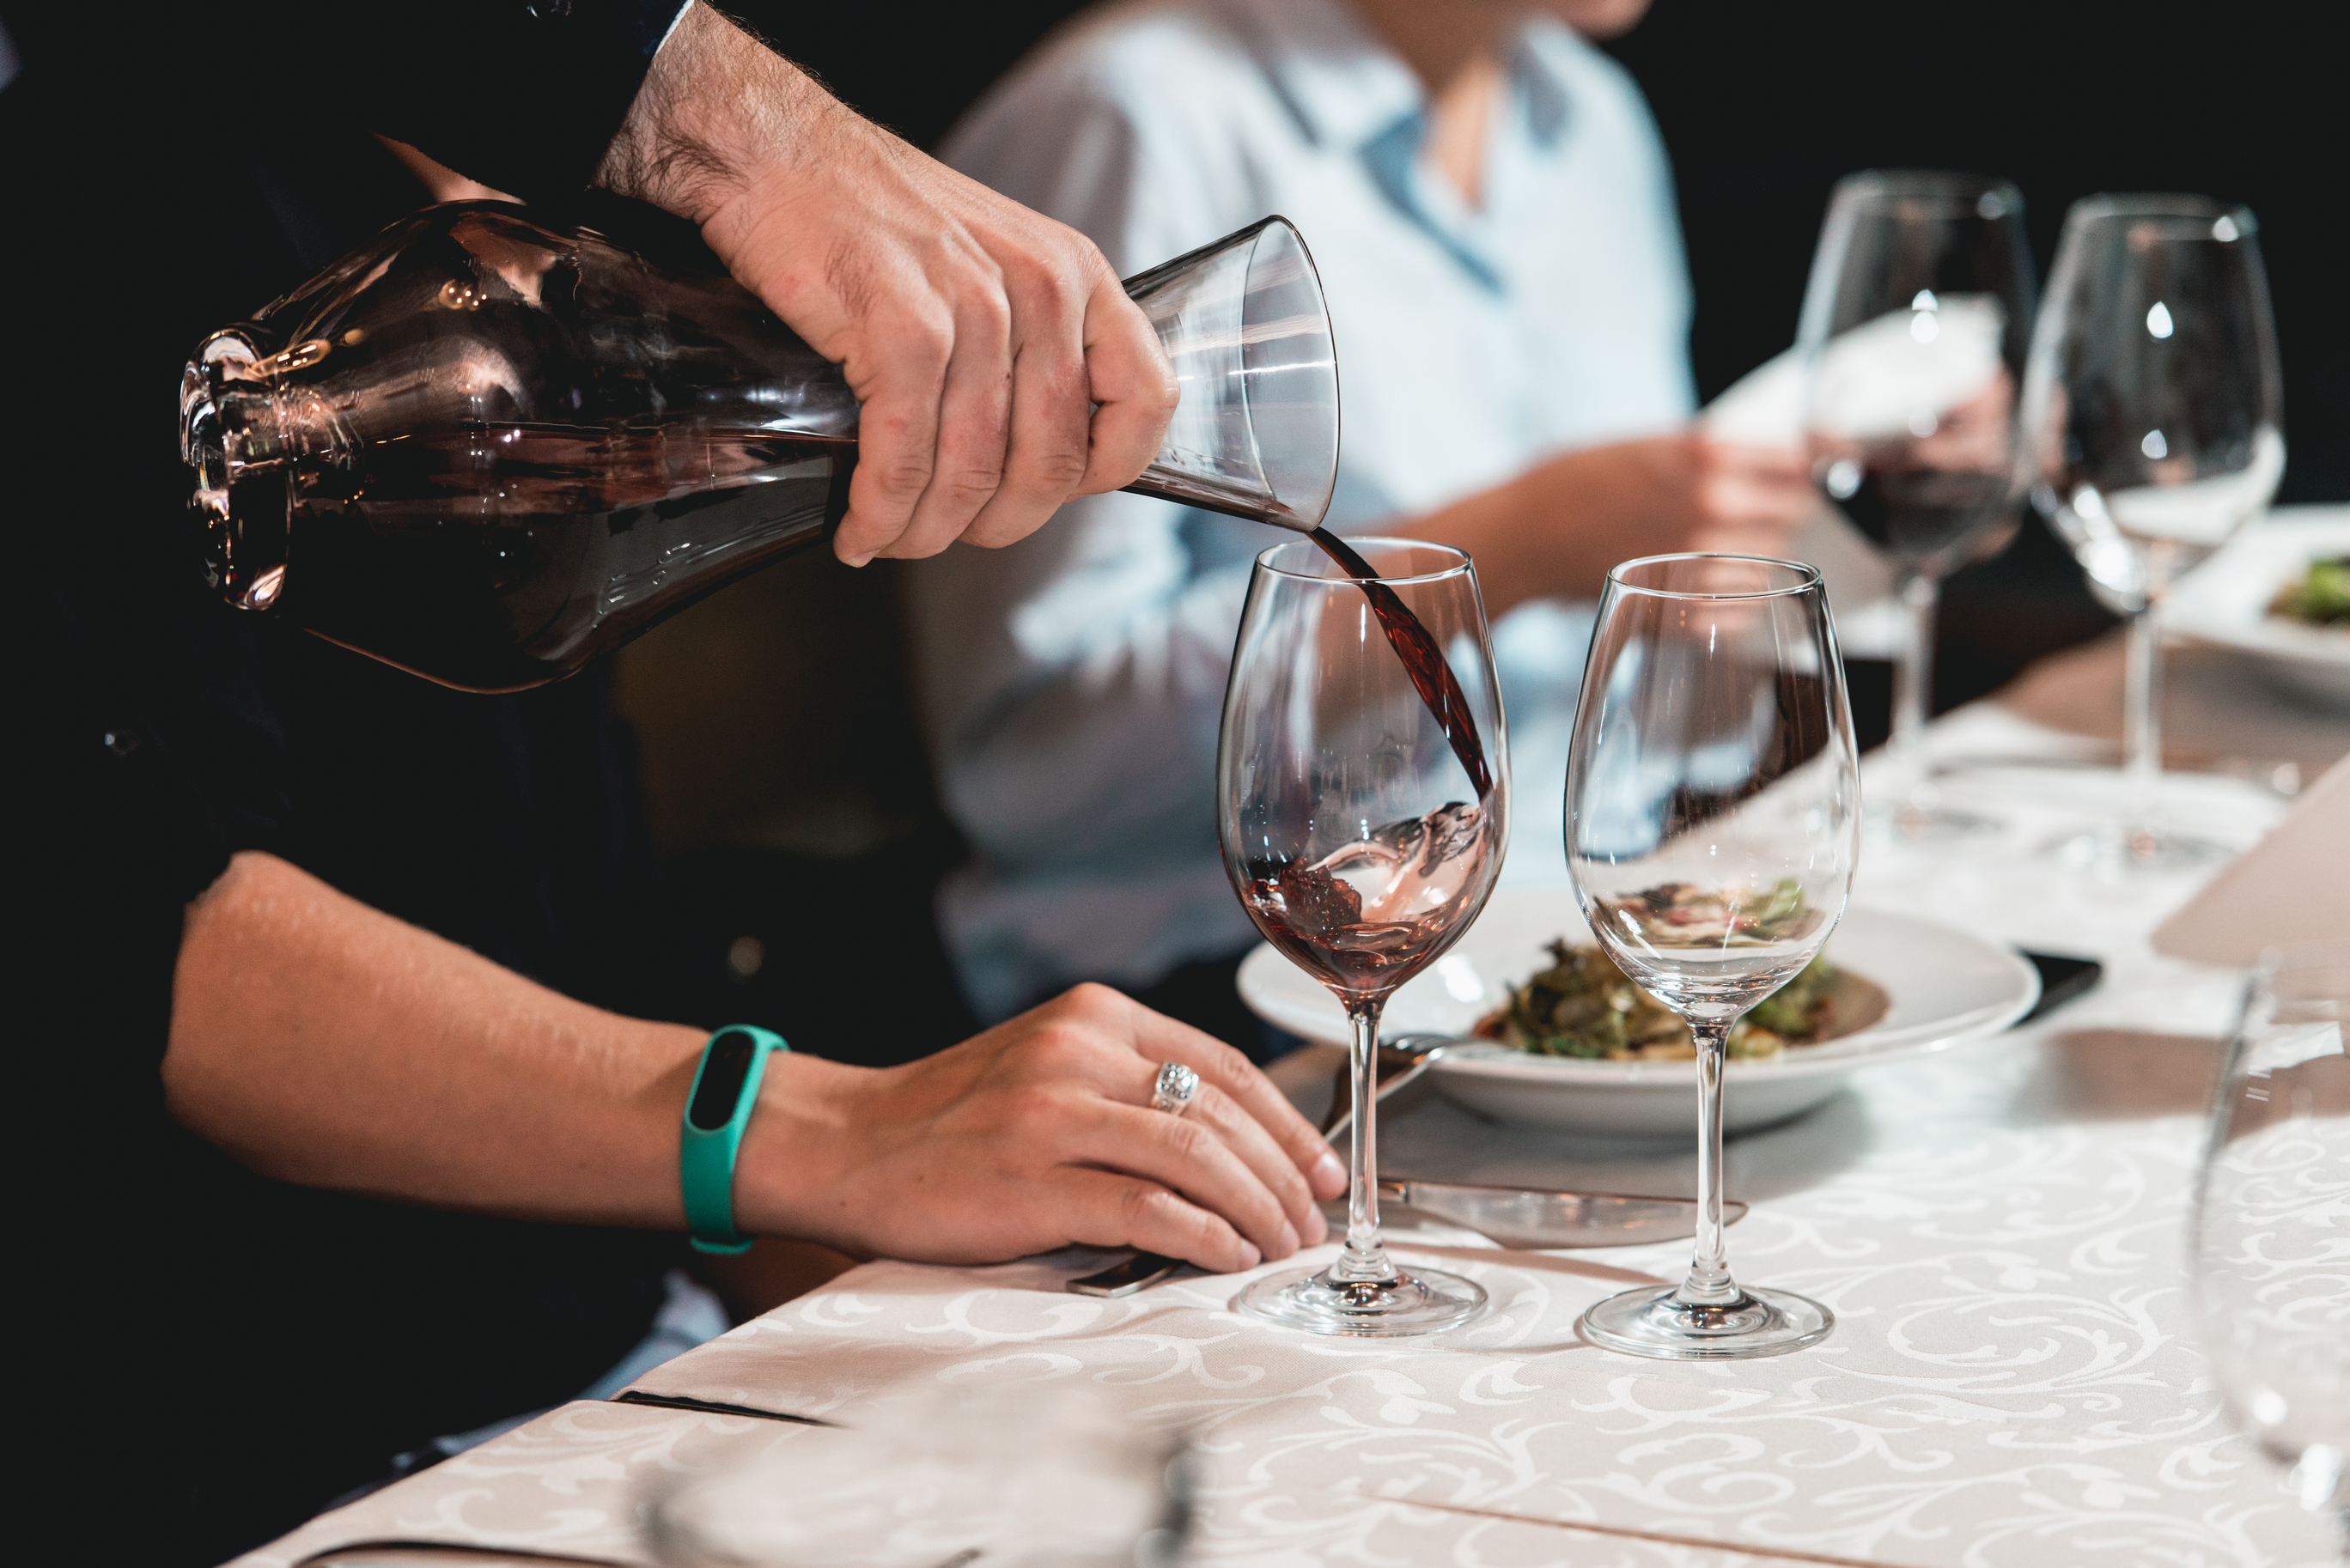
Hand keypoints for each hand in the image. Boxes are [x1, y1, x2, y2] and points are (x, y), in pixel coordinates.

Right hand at [596, 4, 1177, 566]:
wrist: (775, 154)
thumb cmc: (872, 220)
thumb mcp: (990, 262)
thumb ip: (1031, 344)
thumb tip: (1035, 456)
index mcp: (1077, 276)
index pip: (1147, 402)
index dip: (1101, 473)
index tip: (1044, 494)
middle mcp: (1042, 289)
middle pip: (1052, 465)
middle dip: (994, 524)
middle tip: (944, 533)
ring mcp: (975, 308)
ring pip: (974, 473)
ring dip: (926, 530)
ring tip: (891, 537)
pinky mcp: (903, 328)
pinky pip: (906, 457)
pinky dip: (880, 511)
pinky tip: (859, 527)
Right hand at [737, 985, 1348, 1272]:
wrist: (844, 1144)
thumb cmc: (948, 1123)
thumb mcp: (1045, 1069)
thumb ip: (1127, 1085)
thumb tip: (1233, 1147)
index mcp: (1095, 1015)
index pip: (1226, 1064)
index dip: (1289, 1123)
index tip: (1323, 1169)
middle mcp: (1080, 1048)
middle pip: (1224, 1112)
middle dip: (1286, 1175)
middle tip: (1313, 1222)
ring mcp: (1055, 1109)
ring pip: (1198, 1155)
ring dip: (1258, 1209)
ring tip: (1281, 1247)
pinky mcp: (1033, 1176)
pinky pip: (1148, 1207)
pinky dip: (1204, 1236)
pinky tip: (1228, 1257)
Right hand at [1400, 431, 1817, 615]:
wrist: (1519, 537)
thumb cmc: (1576, 482)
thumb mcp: (1651, 441)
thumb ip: (1720, 449)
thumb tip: (1792, 455)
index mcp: (1706, 456)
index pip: (1801, 464)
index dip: (1811, 468)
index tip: (1813, 472)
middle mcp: (1710, 508)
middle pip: (1793, 513)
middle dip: (1778, 509)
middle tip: (1745, 508)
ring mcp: (1698, 564)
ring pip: (1773, 561)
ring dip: (1757, 553)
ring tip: (1715, 546)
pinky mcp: (1683, 612)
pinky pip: (1746, 607)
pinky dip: (1738, 596)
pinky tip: (1707, 582)